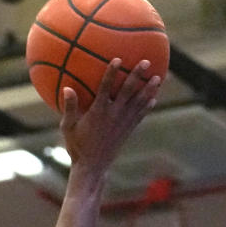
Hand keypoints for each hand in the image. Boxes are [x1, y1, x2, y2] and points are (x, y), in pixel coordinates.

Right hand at [58, 59, 160, 175]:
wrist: (92, 167)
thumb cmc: (77, 146)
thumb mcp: (68, 128)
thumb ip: (69, 108)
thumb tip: (66, 88)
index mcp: (98, 111)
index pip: (106, 87)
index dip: (112, 72)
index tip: (118, 59)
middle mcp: (113, 115)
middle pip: (128, 90)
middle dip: (137, 75)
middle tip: (146, 61)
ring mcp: (123, 122)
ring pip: (139, 102)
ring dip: (149, 89)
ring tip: (158, 77)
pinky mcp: (128, 130)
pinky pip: (140, 116)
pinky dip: (147, 106)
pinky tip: (154, 98)